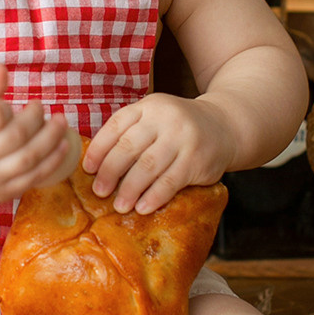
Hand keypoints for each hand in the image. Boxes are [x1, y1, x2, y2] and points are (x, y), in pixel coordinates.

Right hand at [0, 65, 75, 202]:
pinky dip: (53, 160)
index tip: (9, 104)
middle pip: (15, 137)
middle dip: (35, 118)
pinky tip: (63, 144)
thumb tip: (2, 70)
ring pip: (28, 159)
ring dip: (51, 138)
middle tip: (40, 106)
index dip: (6, 108)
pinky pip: (33, 178)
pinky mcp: (0, 193)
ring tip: (60, 121)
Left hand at [83, 93, 232, 214]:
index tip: (88, 170)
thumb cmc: (179, 127)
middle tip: (100, 192)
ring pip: (148, 166)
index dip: (99, 149)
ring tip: (119, 205)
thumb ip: (131, 132)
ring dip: (130, 189)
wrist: (225, 125)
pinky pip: (170, 181)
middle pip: (129, 147)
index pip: (116, 126)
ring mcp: (183, 138)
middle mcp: (165, 118)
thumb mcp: (155, 118)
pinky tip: (143, 207)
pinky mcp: (197, 159)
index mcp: (148, 107)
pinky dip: (154, 196)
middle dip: (110, 172)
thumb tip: (96, 165)